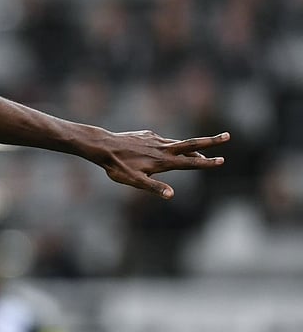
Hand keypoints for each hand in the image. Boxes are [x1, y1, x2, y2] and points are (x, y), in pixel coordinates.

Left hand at [96, 130, 228, 198]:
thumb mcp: (135, 181)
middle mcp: (163, 148)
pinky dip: (170, 146)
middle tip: (228, 136)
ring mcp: (155, 139)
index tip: (222, 160)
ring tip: (202, 152)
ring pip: (178, 143)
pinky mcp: (147, 135)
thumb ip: (154, 188)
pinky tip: (164, 151)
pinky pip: (162, 141)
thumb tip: (172, 196)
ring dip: (192, 147)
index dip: (206, 163)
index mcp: (163, 161)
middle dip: (211, 141)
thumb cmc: (118, 167)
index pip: (190, 162)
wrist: (103, 146)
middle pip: (192, 144)